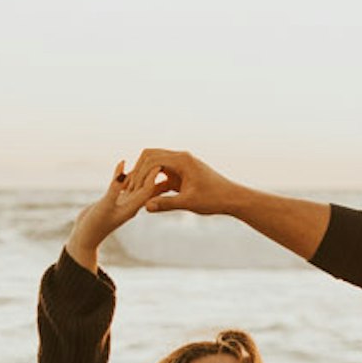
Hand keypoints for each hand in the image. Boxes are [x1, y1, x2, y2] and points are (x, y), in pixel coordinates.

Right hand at [65, 158, 162, 264]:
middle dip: (150, 172)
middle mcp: (129, 205)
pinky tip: (121, 163)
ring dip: (138, 172)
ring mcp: (121, 203)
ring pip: (132, 185)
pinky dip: (121, 174)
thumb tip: (124, 174)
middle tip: (158, 156)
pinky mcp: (112, 201)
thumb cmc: (94, 225)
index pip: (147, 190)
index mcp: (132, 208)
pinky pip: (120, 185)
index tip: (161, 163)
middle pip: (143, 186)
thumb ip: (114, 190)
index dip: (154, 176)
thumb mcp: (104, 206)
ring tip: (146, 157)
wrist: (85, 238)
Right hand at [128, 149, 245, 216]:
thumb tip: (146, 206)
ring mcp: (181, 165)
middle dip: (138, 171)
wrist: (232, 199)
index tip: (132, 189)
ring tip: (134, 193)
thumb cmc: (214, 199)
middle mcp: (180, 158)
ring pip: (155, 165)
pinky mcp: (182, 175)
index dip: (139, 173)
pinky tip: (146, 198)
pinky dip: (153, 184)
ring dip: (145, 177)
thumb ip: (166, 204)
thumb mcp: (189, 203)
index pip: (151, 159)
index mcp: (182, 160)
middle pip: (150, 156)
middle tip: (129, 188)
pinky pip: (162, 175)